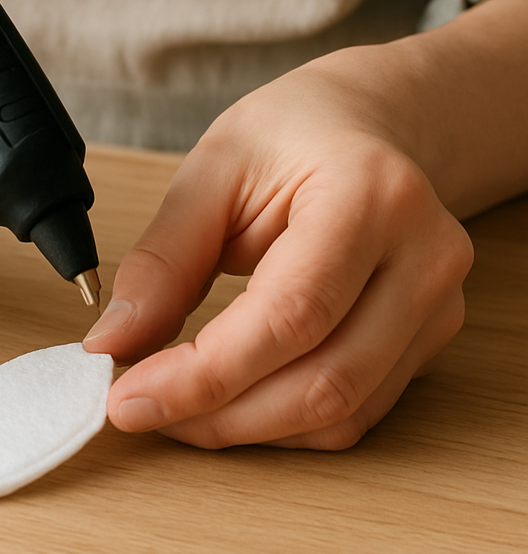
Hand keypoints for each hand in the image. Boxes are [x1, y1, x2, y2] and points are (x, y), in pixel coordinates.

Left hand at [83, 52, 472, 448]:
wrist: (362, 126)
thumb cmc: (290, 134)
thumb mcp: (210, 172)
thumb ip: (164, 260)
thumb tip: (116, 341)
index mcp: (370, 195)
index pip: (289, 314)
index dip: (203, 374)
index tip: (127, 396)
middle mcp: (424, 257)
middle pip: (324, 380)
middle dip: (218, 414)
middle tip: (138, 407)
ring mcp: (437, 305)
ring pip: (342, 412)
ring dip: (245, 428)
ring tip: (174, 405)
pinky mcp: (428, 340)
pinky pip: (355, 411)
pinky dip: (281, 421)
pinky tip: (227, 400)